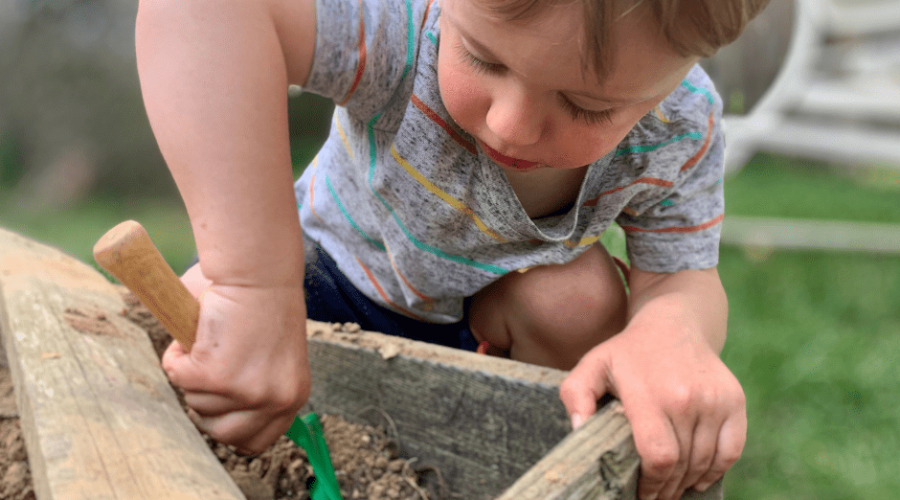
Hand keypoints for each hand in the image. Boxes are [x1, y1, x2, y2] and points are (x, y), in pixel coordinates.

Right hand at [162, 264, 310, 453]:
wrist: (257, 269)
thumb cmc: (259, 299)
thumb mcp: (267, 355)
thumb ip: (250, 384)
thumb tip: (216, 406)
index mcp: (292, 395)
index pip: (257, 441)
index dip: (231, 426)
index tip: (218, 406)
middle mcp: (276, 400)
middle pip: (223, 434)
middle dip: (205, 406)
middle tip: (205, 371)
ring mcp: (247, 391)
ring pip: (196, 405)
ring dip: (191, 376)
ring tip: (208, 340)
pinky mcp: (217, 375)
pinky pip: (178, 378)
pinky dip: (176, 356)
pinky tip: (195, 331)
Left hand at [559, 326, 745, 499]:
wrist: (674, 324)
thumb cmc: (627, 353)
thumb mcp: (593, 365)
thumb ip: (577, 396)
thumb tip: (578, 430)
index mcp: (649, 393)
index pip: (658, 456)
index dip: (650, 484)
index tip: (640, 494)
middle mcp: (686, 397)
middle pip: (681, 464)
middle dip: (666, 489)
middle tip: (654, 497)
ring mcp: (714, 399)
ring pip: (705, 461)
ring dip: (687, 483)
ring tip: (671, 490)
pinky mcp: (734, 400)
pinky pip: (732, 450)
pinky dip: (716, 471)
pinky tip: (697, 478)